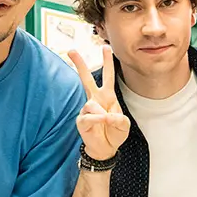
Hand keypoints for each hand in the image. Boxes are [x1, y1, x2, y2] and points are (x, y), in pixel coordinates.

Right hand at [69, 46, 129, 160]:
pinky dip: (97, 119)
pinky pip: (88, 116)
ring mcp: (87, 109)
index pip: (107, 76)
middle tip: (71, 50)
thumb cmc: (114, 133)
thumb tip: (106, 115)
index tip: (105, 47)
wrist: (106, 149)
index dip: (107, 62)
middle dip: (79, 64)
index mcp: (107, 96)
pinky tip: (102, 122)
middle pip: (86, 78)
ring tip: (107, 120)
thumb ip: (119, 118)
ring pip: (91, 103)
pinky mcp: (82, 120)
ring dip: (101, 112)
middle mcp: (95, 100)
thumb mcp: (124, 125)